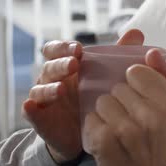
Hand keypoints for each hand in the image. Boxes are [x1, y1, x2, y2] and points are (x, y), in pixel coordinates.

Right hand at [21, 29, 144, 162]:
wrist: (88, 132)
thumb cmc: (96, 96)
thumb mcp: (108, 75)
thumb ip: (120, 54)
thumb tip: (136, 33)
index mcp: (66, 65)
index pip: (56, 49)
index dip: (63, 47)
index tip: (78, 49)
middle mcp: (52, 79)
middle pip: (50, 67)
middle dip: (60, 64)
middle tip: (74, 64)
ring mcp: (44, 99)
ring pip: (39, 89)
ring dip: (48, 87)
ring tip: (61, 89)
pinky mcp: (40, 119)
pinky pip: (30, 112)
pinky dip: (29, 108)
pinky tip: (30, 106)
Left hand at [82, 48, 165, 165]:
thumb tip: (152, 51)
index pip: (136, 71)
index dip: (135, 82)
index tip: (141, 98)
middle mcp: (152, 117)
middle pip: (118, 87)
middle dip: (121, 100)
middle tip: (131, 119)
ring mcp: (127, 130)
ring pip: (102, 101)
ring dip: (107, 114)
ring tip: (119, 129)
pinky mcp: (105, 142)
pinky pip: (90, 119)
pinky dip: (95, 129)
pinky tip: (108, 140)